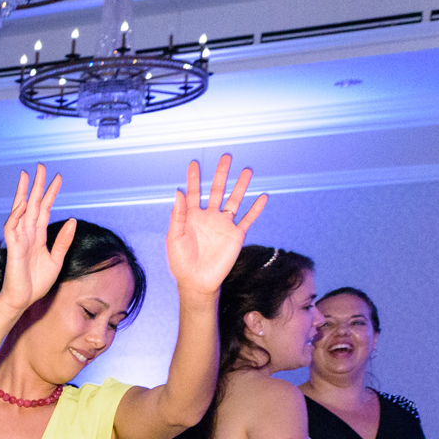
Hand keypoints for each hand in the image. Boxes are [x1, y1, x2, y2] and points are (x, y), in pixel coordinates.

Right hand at [0, 164, 75, 316]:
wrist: (22, 300)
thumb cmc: (36, 283)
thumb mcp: (56, 260)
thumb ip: (63, 241)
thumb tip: (73, 220)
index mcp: (38, 236)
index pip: (45, 209)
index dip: (51, 193)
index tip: (58, 178)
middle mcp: (28, 234)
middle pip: (33, 204)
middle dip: (37, 185)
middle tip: (41, 166)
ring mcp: (19, 239)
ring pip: (20, 211)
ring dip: (23, 193)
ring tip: (27, 176)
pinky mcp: (12, 248)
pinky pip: (12, 228)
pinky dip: (16, 215)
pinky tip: (22, 203)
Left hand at [164, 154, 266, 298]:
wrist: (196, 282)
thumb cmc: (181, 262)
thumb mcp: (174, 237)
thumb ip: (178, 214)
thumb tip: (178, 191)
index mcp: (192, 216)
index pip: (193, 192)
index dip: (193, 178)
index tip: (194, 163)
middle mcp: (209, 217)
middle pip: (217, 190)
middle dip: (221, 174)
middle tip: (226, 157)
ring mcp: (224, 225)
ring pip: (234, 200)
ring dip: (241, 186)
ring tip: (247, 170)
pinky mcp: (236, 235)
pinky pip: (248, 219)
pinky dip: (256, 208)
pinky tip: (263, 196)